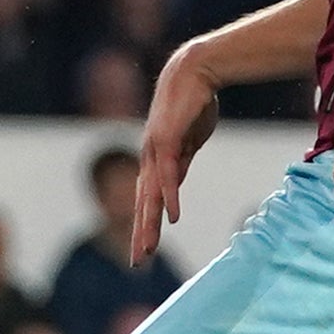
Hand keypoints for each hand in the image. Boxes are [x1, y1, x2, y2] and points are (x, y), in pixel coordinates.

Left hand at [136, 45, 225, 260]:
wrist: (195, 71)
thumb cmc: (195, 102)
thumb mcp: (190, 140)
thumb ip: (182, 161)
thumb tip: (177, 181)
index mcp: (156, 159)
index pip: (149, 199)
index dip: (146, 224)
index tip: (145, 248)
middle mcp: (150, 157)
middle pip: (144, 203)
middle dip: (141, 234)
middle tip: (138, 262)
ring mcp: (156, 150)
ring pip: (151, 195)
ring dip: (149, 224)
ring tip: (148, 249)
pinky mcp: (167, 141)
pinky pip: (170, 176)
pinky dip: (170, 197)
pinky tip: (173, 217)